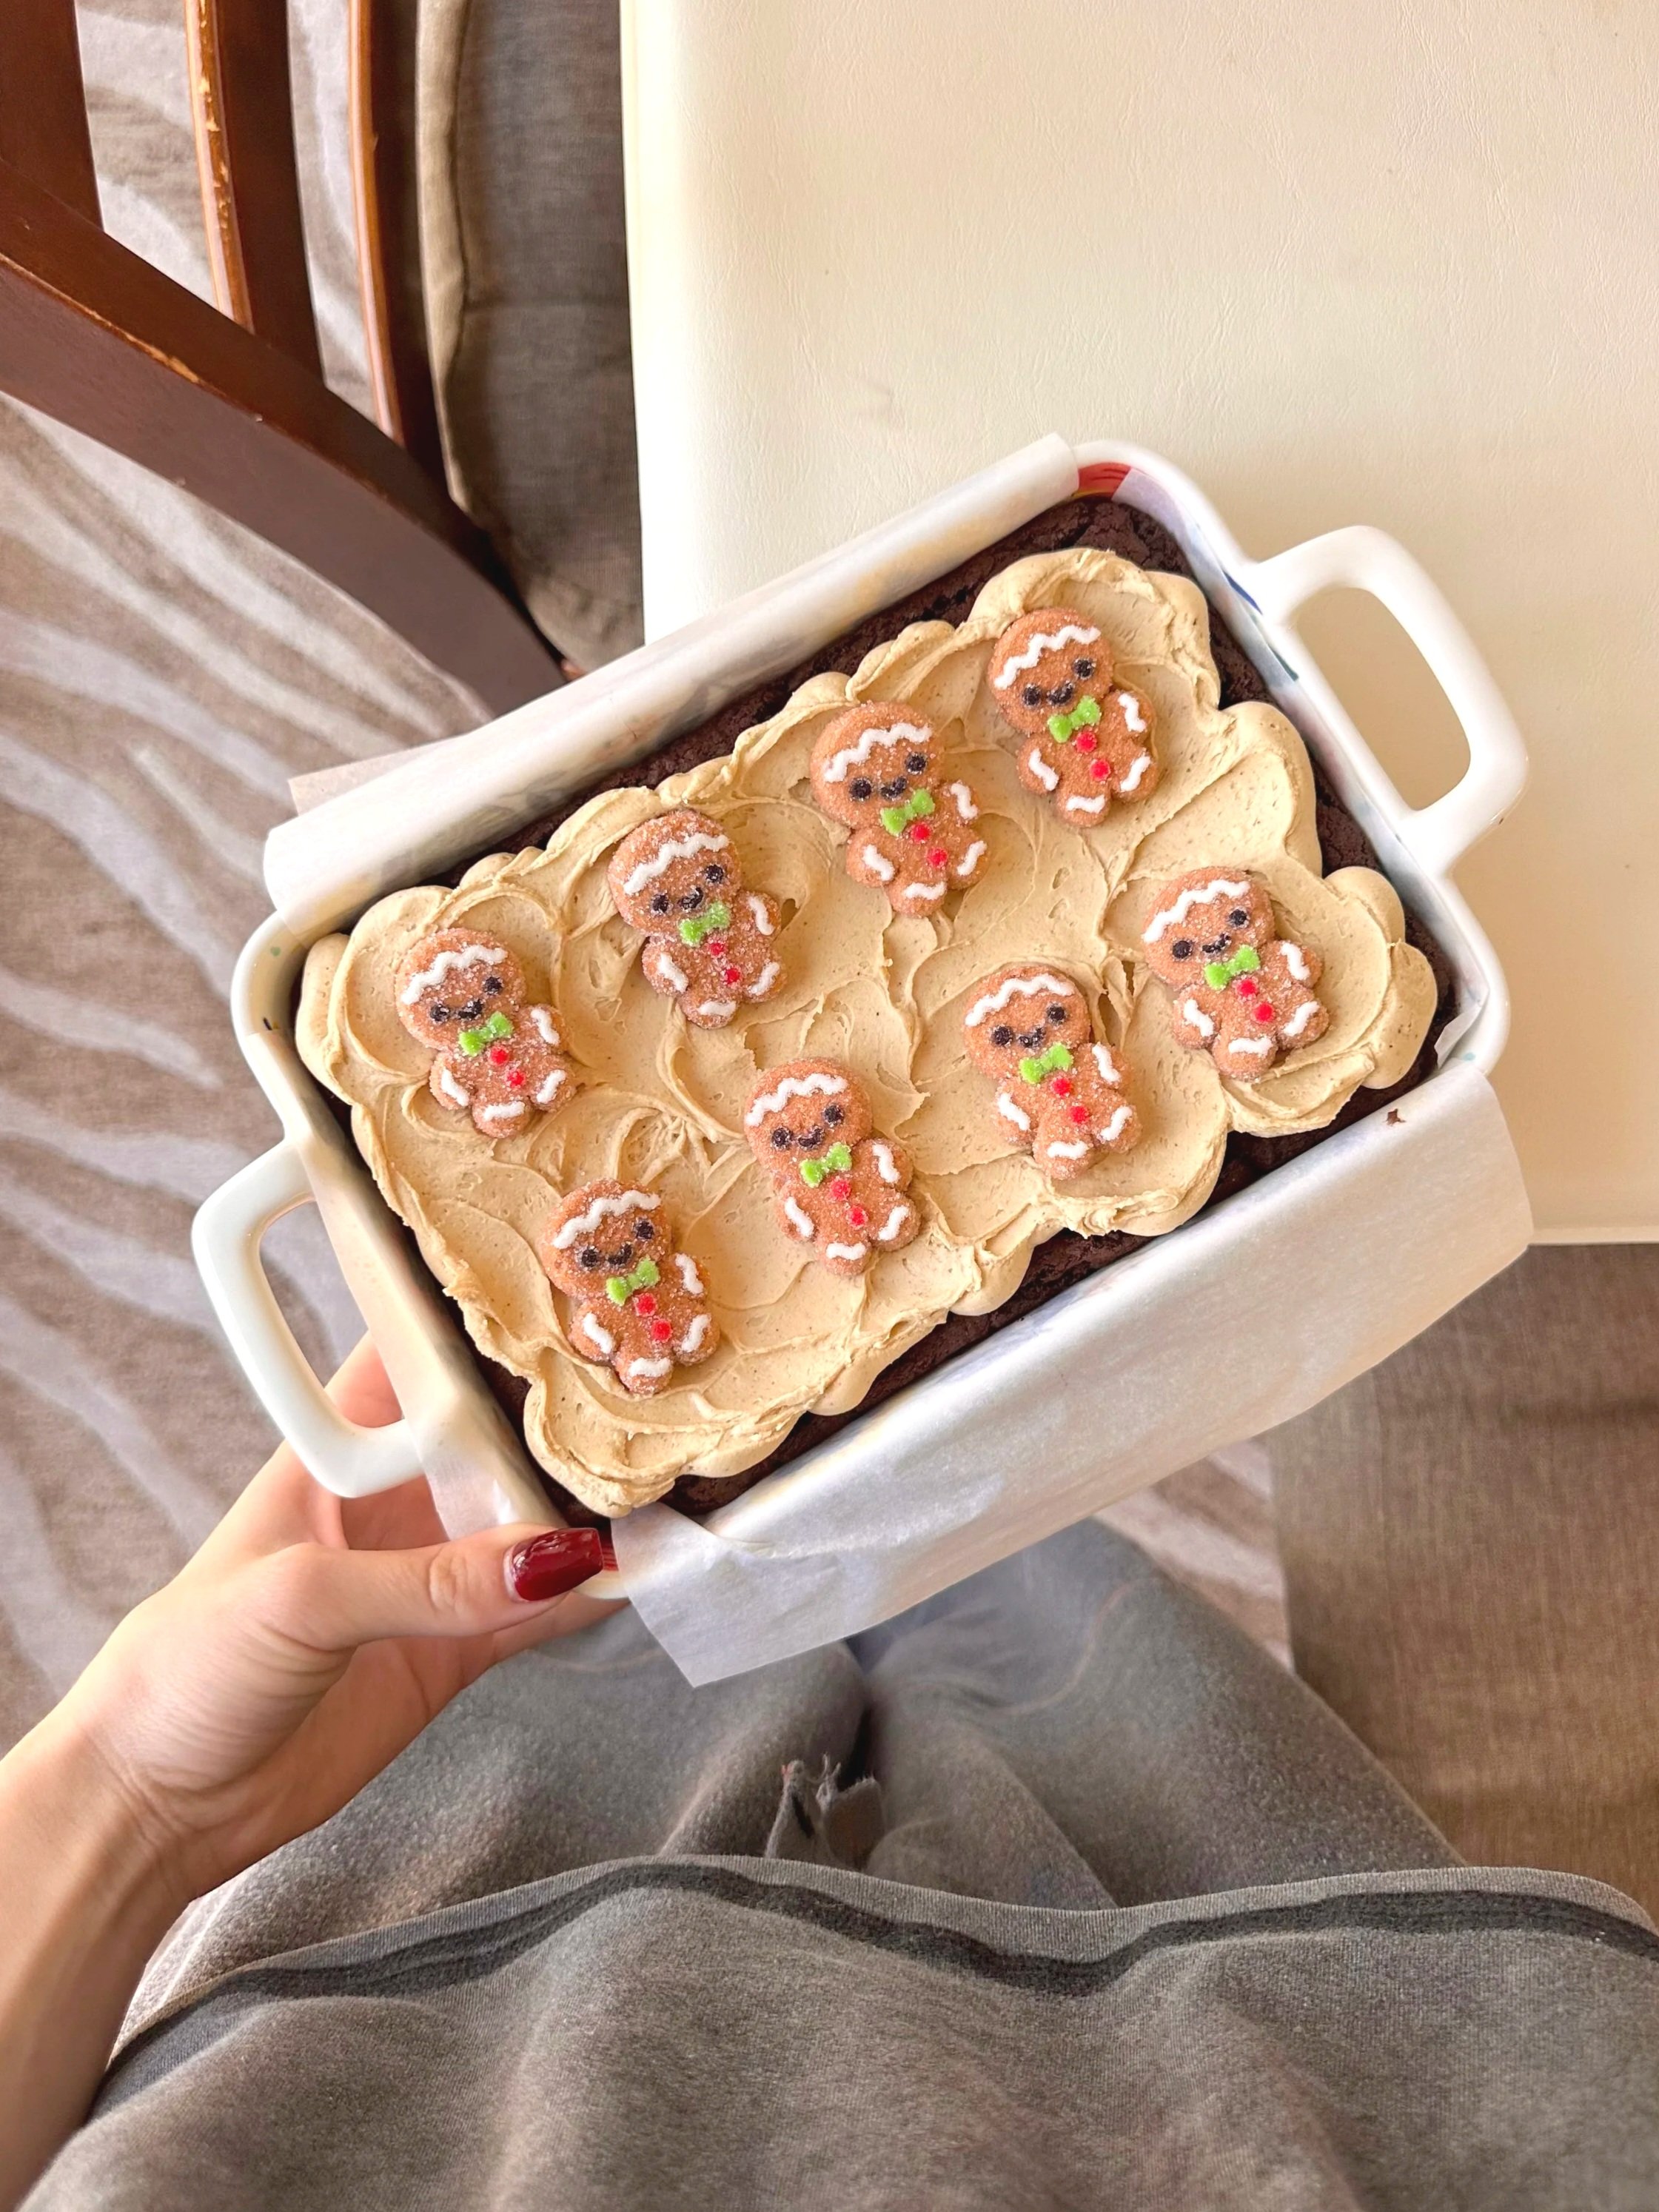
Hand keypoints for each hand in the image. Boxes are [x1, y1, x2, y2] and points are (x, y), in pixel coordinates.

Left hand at [42, 1337, 613, 1909]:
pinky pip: (533, 1615)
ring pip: (527, 1525)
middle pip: (494, 1438)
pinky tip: (639, 1575)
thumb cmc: (182, 1670)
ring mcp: (426, 1579)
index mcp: (337, 1453)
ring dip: (586, 1511)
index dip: (481, 1320)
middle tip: (651, 1388)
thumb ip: (425, 1581)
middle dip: (560, 1415)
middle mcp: (391, 1503)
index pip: (418, 1356)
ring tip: (667, 1478)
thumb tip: (552, 1559)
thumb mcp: (297, 1600)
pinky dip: (586, 1598)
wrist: (156, 1804)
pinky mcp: (449, 1655)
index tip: (565, 1292)